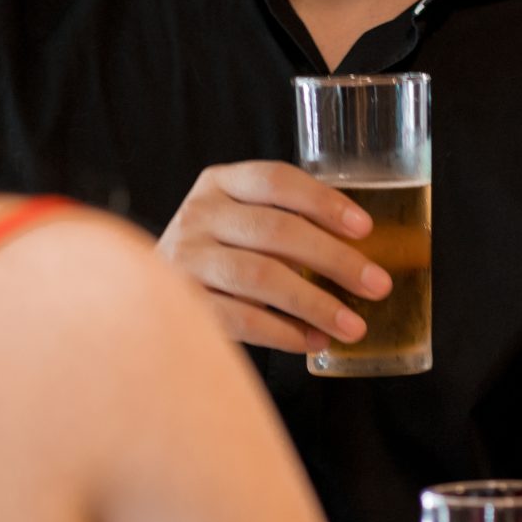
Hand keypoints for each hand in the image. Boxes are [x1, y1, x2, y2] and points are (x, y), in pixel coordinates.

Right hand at [156, 160, 390, 352]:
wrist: (144, 296)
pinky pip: (243, 319)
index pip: (276, 179)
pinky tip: (313, 342)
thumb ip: (289, 225)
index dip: (323, 201)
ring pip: (261, 277)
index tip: (365, 228)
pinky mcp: (184, 304)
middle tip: (377, 285)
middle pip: (276, 230)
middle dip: (334, 259)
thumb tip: (367, 255)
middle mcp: (198, 215)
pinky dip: (285, 333)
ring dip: (315, 303)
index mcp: (219, 183)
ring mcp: (186, 260)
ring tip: (353, 326)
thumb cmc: (219, 255)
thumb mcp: (243, 223)